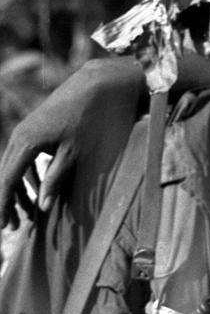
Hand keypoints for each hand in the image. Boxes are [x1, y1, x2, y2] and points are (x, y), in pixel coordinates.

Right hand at [0, 58, 143, 228]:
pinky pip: (26, 158)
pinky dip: (30, 176)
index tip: (4, 227)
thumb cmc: (90, 119)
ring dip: (21, 191)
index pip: (8, 180)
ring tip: (29, 214)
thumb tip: (42, 206)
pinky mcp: (37, 131)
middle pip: (7, 175)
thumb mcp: (76, 152)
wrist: (97, 85)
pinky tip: (38, 190)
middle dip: (9, 202)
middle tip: (14, 228)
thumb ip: (57, 179)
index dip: (4, 206)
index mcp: (26, 143)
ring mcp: (27, 132)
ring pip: (16, 168)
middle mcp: (20, 137)